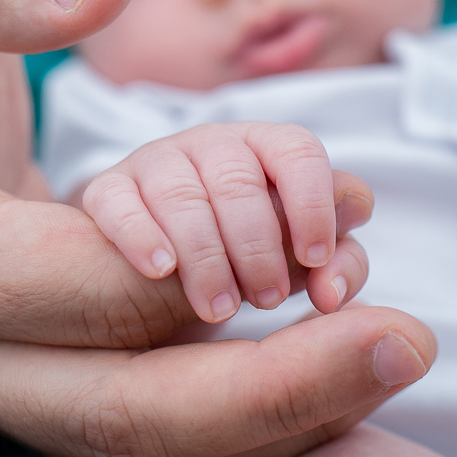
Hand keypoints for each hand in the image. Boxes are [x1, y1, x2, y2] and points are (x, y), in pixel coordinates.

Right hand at [0, 0, 434, 456]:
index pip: (67, 290)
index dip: (193, 271)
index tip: (314, 238)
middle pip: (123, 417)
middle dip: (273, 391)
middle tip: (402, 342)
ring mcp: (12, 398)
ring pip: (159, 453)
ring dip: (286, 416)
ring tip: (389, 351)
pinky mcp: (62, 407)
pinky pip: (172, 444)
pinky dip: (263, 417)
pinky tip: (339, 367)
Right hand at [83, 123, 371, 322]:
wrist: (160, 268)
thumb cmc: (247, 257)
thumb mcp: (295, 257)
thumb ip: (332, 251)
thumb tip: (347, 246)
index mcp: (269, 150)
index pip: (298, 151)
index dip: (312, 204)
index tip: (315, 261)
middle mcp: (214, 146)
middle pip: (239, 180)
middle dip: (258, 244)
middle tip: (267, 300)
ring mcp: (158, 164)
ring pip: (182, 194)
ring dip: (206, 255)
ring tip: (219, 309)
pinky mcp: (109, 190)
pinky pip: (117, 201)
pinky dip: (140, 235)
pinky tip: (160, 271)